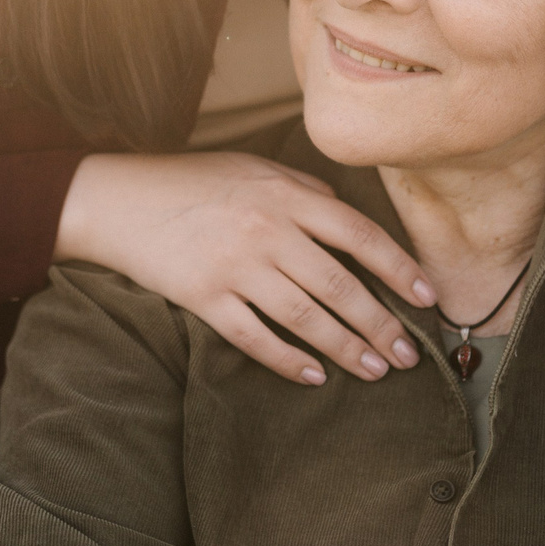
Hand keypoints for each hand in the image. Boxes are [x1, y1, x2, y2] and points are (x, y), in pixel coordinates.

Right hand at [54, 152, 436, 384]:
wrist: (118, 199)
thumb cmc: (190, 181)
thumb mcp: (252, 169)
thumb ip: (303, 190)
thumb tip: (346, 214)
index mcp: (285, 197)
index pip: (359, 235)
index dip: (398, 268)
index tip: (426, 297)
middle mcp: (268, 231)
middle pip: (339, 285)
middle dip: (380, 324)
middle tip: (408, 355)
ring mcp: (236, 267)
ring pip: (305, 317)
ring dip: (346, 348)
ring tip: (375, 371)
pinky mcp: (205, 298)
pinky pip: (256, 338)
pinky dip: (288, 360)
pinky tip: (314, 376)